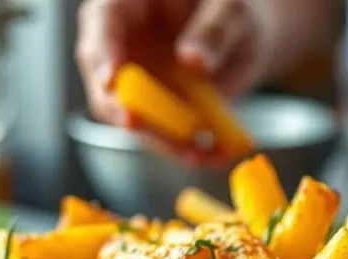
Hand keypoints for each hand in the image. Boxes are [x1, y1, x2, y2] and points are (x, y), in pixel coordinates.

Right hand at [75, 0, 270, 164]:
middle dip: (124, 109)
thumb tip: (193, 60)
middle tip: (141, 127)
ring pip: (129, 116)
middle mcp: (121, 43)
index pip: (102, 22)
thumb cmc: (232, 11)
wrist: (245, 38)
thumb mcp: (231, 12)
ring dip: (159, 140)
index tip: (111, 80)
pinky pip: (157, 134)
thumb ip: (214, 30)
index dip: (103, 53)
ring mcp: (133, 80)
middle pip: (106, 79)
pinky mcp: (151, 110)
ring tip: (195, 152)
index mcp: (127, 3)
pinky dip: (180, 148)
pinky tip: (207, 154)